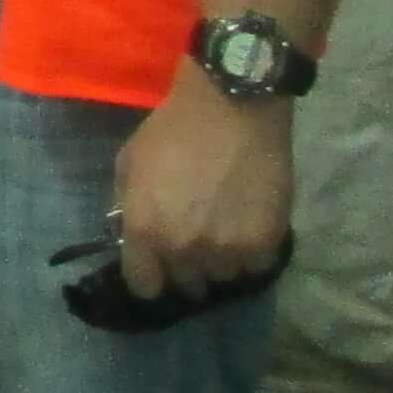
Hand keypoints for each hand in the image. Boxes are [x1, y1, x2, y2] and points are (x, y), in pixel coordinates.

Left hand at [108, 75, 295, 300]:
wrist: (231, 107)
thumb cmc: (172, 130)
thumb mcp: (129, 163)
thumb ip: (127, 207)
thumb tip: (131, 235)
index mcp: (145, 230)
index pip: (143, 285)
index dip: (149, 276)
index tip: (157, 266)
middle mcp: (184, 248)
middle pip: (185, 282)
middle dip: (186, 265)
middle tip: (195, 239)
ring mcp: (227, 249)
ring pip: (223, 276)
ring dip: (221, 260)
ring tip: (224, 231)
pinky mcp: (265, 243)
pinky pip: (255, 266)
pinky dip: (252, 252)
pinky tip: (248, 226)